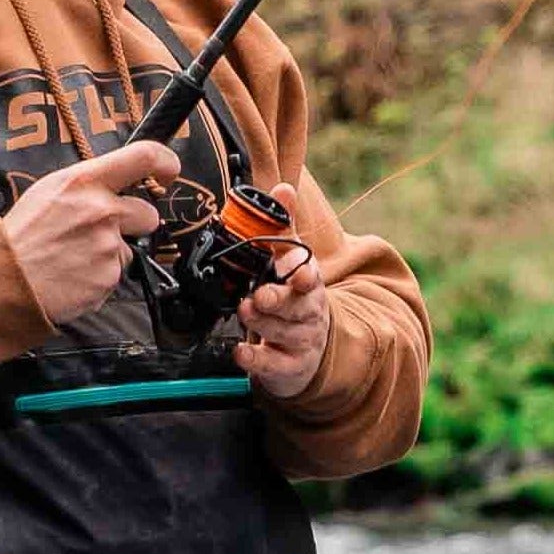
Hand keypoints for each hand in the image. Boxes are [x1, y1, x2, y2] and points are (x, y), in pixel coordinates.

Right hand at [0, 140, 180, 325]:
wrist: (2, 280)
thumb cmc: (20, 236)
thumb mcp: (48, 191)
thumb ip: (87, 185)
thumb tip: (116, 182)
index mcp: (83, 182)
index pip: (143, 157)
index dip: (165, 162)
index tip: (168, 171)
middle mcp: (101, 211)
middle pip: (148, 214)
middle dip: (133, 224)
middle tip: (100, 232)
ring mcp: (108, 246)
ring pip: (129, 249)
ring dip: (110, 254)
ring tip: (74, 257)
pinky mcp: (108, 278)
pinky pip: (115, 275)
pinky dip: (99, 278)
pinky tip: (74, 275)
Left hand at [233, 183, 328, 399]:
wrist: (313, 349)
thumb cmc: (296, 298)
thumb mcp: (293, 262)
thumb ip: (285, 227)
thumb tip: (283, 187)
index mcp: (309, 284)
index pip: (311, 278)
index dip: (305, 276)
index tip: (298, 274)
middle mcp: (308, 313)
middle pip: (297, 307)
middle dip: (278, 300)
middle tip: (259, 295)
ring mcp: (301, 341)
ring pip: (284, 334)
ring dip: (263, 323)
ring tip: (246, 311)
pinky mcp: (290, 367)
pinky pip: (273, 365)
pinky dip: (256, 359)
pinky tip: (241, 352)